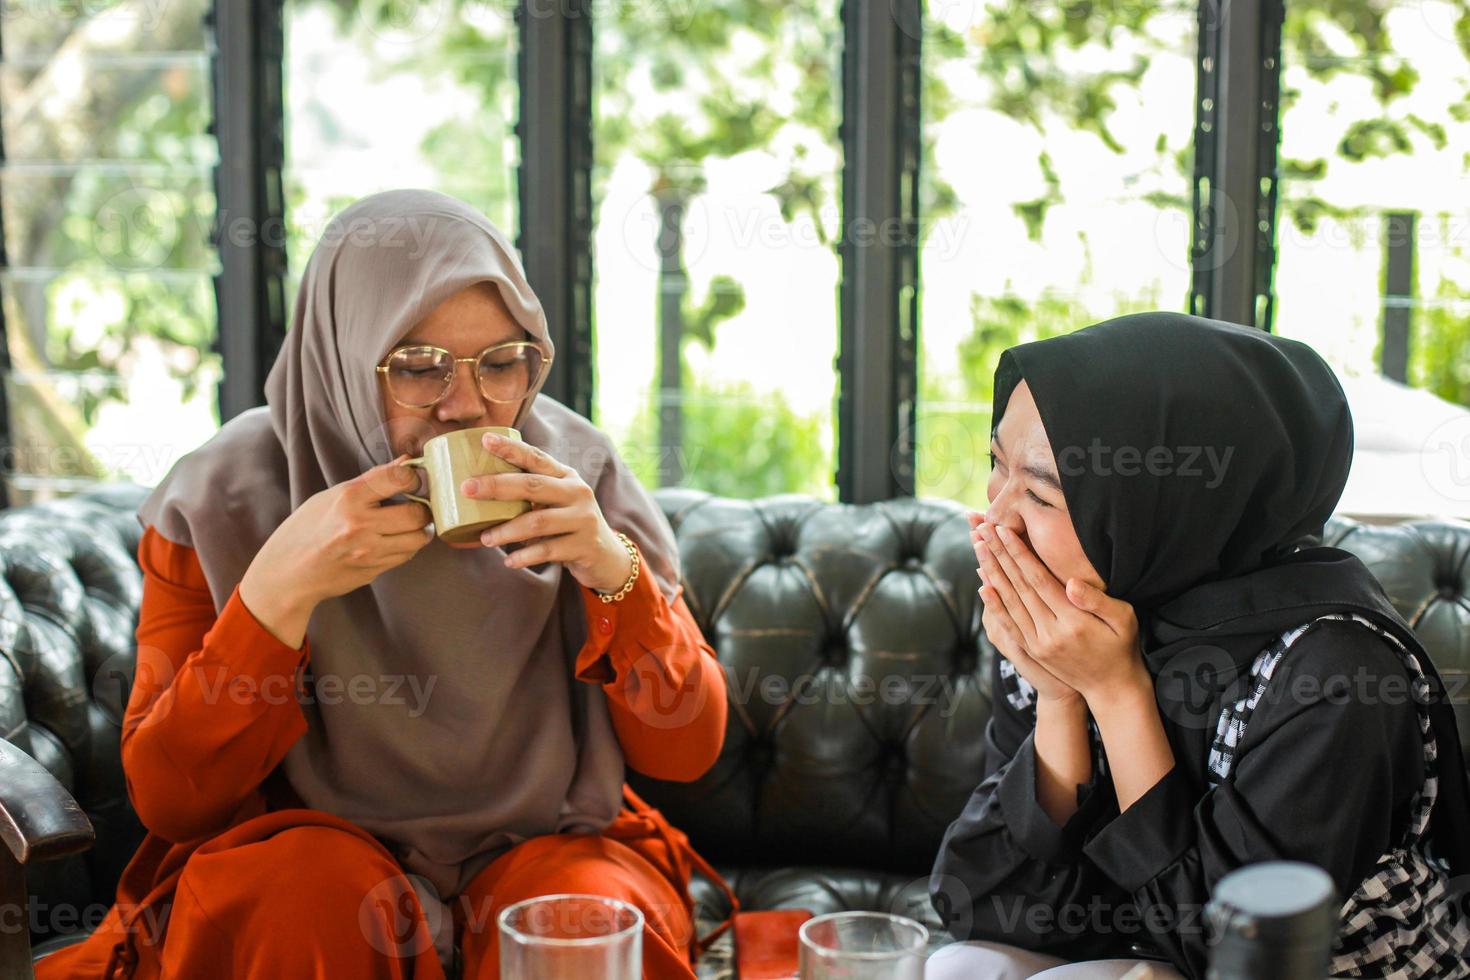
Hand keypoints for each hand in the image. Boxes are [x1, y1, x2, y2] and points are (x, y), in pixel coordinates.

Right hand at [240, 456, 433, 645]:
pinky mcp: (373, 570)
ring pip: (418, 538)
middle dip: (423, 508)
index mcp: (348, 498)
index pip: (399, 478)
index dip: (414, 477)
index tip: (413, 480)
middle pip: (417, 513)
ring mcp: (368, 551)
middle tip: (419, 505)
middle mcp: (360, 525)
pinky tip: (396, 540)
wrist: (288, 572)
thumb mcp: (332, 496)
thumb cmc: (307, 529)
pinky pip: (406, 556)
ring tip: (411, 524)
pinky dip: (408, 546)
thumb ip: (373, 479)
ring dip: (421, 529)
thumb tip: (406, 461)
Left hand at [460, 432, 632, 592]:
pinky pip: (548, 550)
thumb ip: (529, 495)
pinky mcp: (584, 546)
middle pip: (533, 485)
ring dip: (507, 530)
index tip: (485, 440)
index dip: (511, 448)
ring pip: (538, 521)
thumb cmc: (568, 524)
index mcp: (566, 476)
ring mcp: (583, 519)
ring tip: (485, 538)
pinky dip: (525, 556)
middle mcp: (577, 492)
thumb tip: (479, 493)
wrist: (606, 555)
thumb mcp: (555, 502)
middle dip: (497, 486)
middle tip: (467, 489)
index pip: (536, 458)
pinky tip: (509, 561)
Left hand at [974, 516, 1146, 706]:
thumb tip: (1071, 581)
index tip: (1004, 531)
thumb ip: (1097, 600)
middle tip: (982, 530)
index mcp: (1073, 620)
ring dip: (992, 573)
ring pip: (1009, 602)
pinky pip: (1008, 624)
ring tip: (979, 548)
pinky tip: (983, 586)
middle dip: (999, 556)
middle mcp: (1050, 633)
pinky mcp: (1032, 650)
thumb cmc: (1122, 647)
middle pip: (1018, 587)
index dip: (1019, 554)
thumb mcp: (1124, 620)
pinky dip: (994, 604)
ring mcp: (1038, 644)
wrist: (1111, 689)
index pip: (1039, 579)